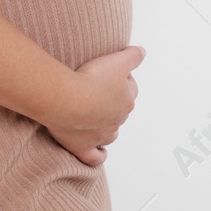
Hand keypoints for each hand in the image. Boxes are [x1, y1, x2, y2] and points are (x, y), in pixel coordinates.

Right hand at [43, 45, 144, 165]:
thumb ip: (133, 56)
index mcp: (126, 101)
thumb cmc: (91, 79)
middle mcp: (116, 120)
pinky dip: (98, 156)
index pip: (130, 89)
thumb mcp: (117, 60)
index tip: (111, 73)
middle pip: (119, 111)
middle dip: (113, 102)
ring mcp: (100, 136)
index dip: (123, 80)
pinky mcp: (82, 147)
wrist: (67, 99)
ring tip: (98, 117)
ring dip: (107, 127)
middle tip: (98, 90)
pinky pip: (93, 157)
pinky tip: (99, 152)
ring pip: (110, 133)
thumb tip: (143, 52)